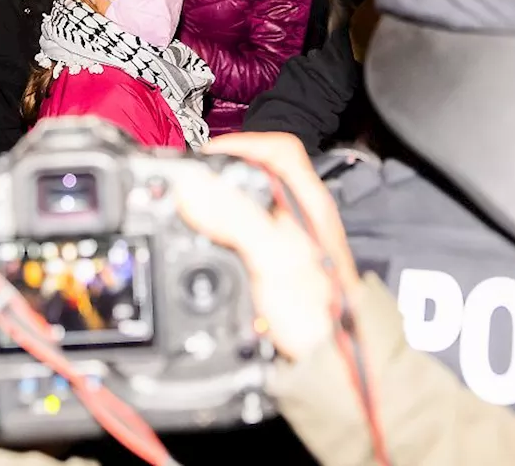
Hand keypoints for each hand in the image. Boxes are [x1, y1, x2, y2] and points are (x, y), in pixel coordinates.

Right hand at [177, 133, 364, 360]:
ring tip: (187, 212)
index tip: (203, 159)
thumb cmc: (317, 318)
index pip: (279, 150)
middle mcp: (298, 219)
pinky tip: (202, 248)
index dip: (241, 144)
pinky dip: (216, 235)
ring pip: (245, 207)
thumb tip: (192, 186)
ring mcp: (285, 244)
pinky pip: (239, 237)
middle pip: (256, 176)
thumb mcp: (272, 260)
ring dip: (215, 206)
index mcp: (307, 206)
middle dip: (219, 176)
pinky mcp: (270, 268)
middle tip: (187, 185)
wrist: (327, 370)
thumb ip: (235, 218)